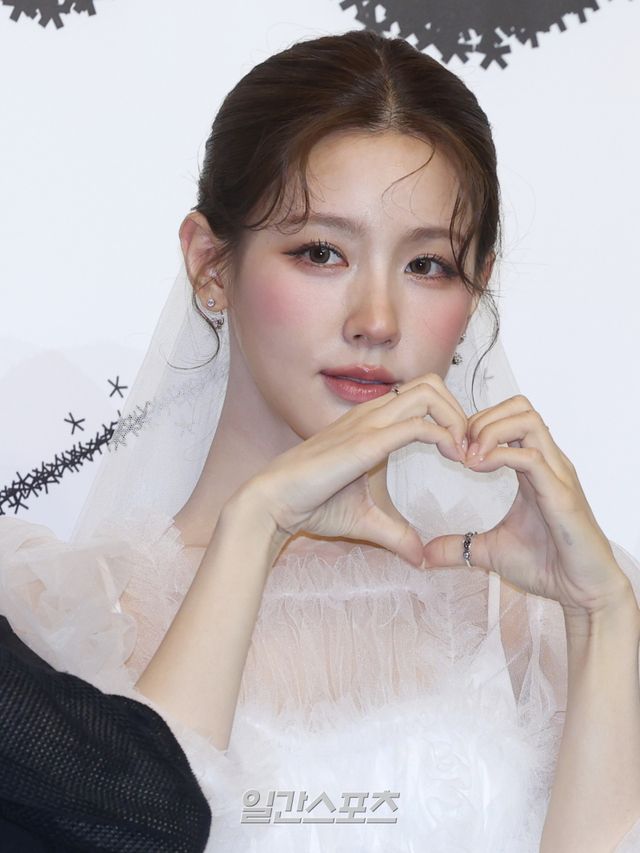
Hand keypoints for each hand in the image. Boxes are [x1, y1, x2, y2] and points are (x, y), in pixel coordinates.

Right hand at [242, 373, 468, 567]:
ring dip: (457, 419)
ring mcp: (368, 424)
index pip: (422, 397)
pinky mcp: (365, 443)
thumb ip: (395, 534)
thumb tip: (419, 558)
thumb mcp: (365, 520)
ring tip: (464, 454)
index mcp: (371, 424)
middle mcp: (371, 415)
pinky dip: (445, 437)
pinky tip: (454, 460)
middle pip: (431, 384)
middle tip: (470, 449)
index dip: (450, 418)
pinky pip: (417, 426)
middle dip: (461, 411)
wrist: (273, 504)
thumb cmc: (311, 505)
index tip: (463, 454)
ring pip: (429, 394)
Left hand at [422, 394, 633, 615]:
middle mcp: (548, 463)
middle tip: (458, 449)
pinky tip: (477, 469)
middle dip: (481, 419)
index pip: (508, 417)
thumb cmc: (547, 566)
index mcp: (533, 467)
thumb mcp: (488, 552)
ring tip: (468, 460)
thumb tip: (425, 554)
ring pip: (528, 420)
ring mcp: (557, 475)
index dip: (475, 424)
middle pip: (519, 407)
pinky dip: (499, 455)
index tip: (450, 450)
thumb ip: (458, 546)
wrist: (585, 592)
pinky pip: (531, 457)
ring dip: (489, 431)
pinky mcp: (561, 494)